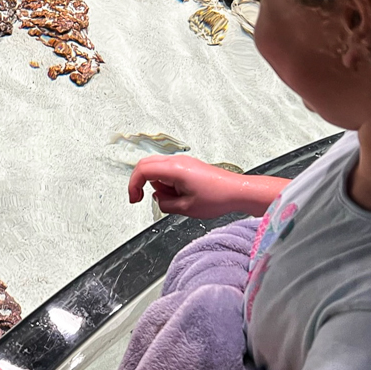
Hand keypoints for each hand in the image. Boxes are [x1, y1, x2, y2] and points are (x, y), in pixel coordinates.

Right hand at [128, 155, 251, 217]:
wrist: (237, 192)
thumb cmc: (217, 198)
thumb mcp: (185, 208)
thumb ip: (164, 203)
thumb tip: (158, 198)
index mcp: (174, 169)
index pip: (143, 170)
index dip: (133, 185)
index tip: (134, 199)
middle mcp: (177, 161)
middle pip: (146, 165)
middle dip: (140, 182)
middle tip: (139, 199)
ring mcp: (183, 162)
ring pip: (156, 168)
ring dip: (157, 184)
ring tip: (174, 199)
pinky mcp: (188, 166)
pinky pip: (168, 171)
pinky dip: (166, 183)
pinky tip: (180, 194)